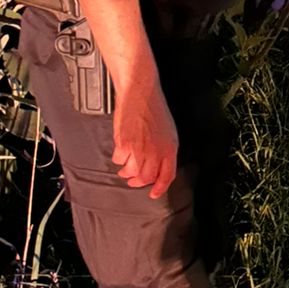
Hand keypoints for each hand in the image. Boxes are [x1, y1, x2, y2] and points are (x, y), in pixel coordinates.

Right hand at [112, 81, 178, 198]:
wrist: (140, 92)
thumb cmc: (154, 108)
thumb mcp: (167, 131)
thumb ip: (163, 149)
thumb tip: (157, 164)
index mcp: (170, 148)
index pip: (167, 176)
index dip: (160, 188)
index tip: (154, 194)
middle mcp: (156, 151)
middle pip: (147, 178)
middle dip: (138, 182)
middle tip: (133, 181)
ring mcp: (140, 149)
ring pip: (131, 172)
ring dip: (126, 172)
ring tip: (124, 169)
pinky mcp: (124, 143)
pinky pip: (119, 159)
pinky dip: (118, 158)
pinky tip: (120, 151)